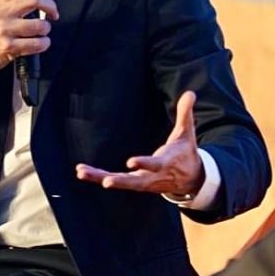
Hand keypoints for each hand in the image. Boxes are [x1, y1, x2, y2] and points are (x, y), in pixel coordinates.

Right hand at [0, 0, 58, 88]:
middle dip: (51, 6)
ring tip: (42, 31)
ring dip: (47, 28)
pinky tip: (40, 42)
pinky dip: (44, 43)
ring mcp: (4, 29)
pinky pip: (37, 43)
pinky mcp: (9, 47)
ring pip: (39, 24)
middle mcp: (0, 12)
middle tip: (53, 13)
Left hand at [76, 90, 204, 196]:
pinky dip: (99, 177)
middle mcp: (153, 176)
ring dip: (101, 177)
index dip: (144, 164)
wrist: (191, 179)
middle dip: (120, 181)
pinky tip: (82, 172)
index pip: (155, 165)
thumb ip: (185, 113)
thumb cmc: (185, 152)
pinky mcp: (135, 183)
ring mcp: (143, 182)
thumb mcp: (187, 132)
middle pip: (135, 181)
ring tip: (82, 172)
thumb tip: (190, 92)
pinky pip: (115, 180)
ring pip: (121, 182)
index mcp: (166, 164)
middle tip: (105, 181)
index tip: (131, 162)